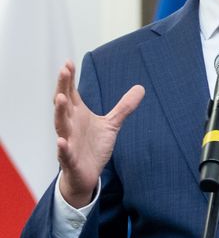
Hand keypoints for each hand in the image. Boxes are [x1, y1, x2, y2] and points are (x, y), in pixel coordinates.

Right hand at [53, 61, 143, 207]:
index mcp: (77, 114)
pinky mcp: (70, 159)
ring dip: (59, 112)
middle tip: (63, 70)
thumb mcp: (111, 124)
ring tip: (60, 98)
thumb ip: (123, 107)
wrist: (86, 174)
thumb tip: (141, 87)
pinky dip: (62, 147)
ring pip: (61, 125)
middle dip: (63, 87)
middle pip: (64, 104)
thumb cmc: (94, 146)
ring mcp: (68, 141)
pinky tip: (61, 141)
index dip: (69, 79)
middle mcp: (70, 125)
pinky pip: (64, 152)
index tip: (69, 63)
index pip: (71, 92)